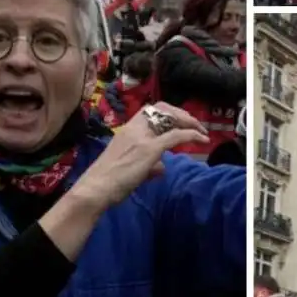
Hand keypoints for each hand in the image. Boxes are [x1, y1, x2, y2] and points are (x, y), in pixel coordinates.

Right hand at [71, 102, 208, 211]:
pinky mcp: (150, 149)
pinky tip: (202, 140)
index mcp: (127, 129)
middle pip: (162, 108)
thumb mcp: (130, 167)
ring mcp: (142, 137)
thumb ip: (148, 164)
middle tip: (194, 124)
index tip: (181, 122)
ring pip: (170, 118)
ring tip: (201, 131)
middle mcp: (134, 128)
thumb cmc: (108, 181)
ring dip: (189, 122)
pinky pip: (176, 136)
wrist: (94, 188)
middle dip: (181, 113)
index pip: (150, 110)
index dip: (169, 112)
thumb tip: (162, 168)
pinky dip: (192, 135)